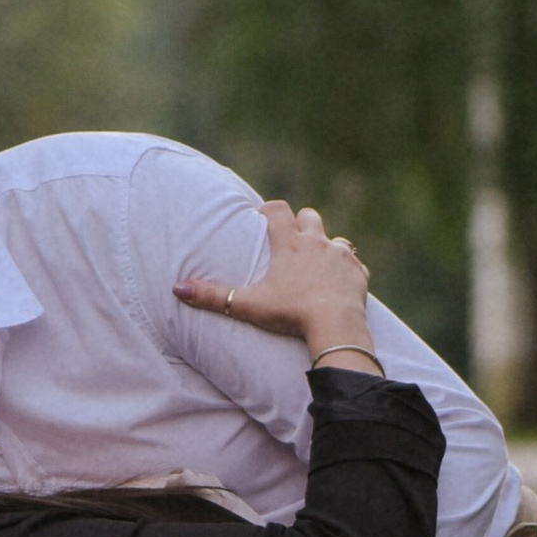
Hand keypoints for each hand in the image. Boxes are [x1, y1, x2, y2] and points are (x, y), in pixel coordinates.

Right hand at [172, 199, 379, 365]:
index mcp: (290, 244)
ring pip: (335, 239)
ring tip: (316, 266)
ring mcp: (340, 256)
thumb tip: (177, 289)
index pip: (278, 210)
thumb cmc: (290, 314)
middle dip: (301, 224)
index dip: (269, 210)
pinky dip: (346, 271)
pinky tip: (338, 285)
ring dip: (326, 247)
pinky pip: (354, 264)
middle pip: (310, 216)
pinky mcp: (358, 273)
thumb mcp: (248, 305)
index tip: (261, 219)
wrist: (335, 326)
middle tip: (291, 243)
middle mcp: (317, 242)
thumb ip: (212, 297)